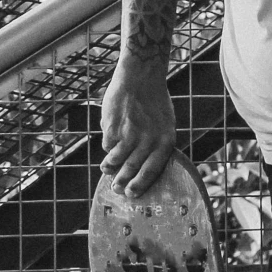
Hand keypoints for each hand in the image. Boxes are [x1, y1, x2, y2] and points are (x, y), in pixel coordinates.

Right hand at [100, 58, 177, 194]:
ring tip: (106, 169)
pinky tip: (109, 141)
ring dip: (109, 167)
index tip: (132, 194)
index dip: (141, 185)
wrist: (140, 76)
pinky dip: (107, 145)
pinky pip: (107, 145)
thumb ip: (156, 144)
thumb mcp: (164, 123)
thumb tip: (143, 168)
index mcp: (165, 141)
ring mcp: (130, 134)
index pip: (153, 171)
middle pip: (132, 169)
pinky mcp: (113, 128)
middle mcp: (148, 140)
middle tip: (116, 188)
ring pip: (116, 160)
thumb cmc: (154, 101)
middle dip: (122, 182)